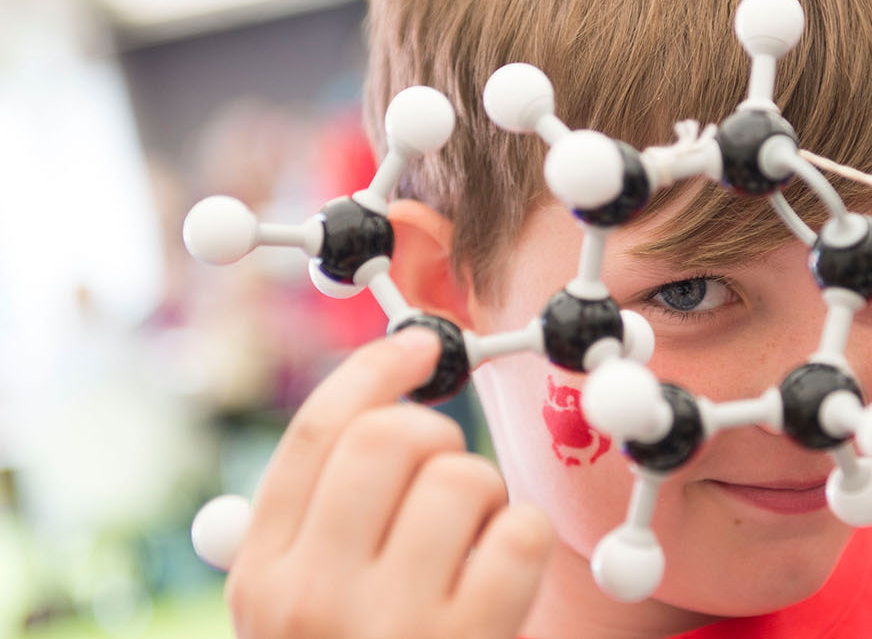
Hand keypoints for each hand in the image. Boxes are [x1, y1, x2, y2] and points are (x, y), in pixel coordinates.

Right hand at [224, 328, 554, 638]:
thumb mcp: (302, 613)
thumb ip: (320, 521)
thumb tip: (386, 396)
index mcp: (261, 576)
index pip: (319, 435)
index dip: (375, 372)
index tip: (418, 346)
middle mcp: (309, 598)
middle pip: (392, 438)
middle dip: (437, 436)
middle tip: (446, 474)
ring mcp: (388, 626)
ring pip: (465, 477)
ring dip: (486, 501)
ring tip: (470, 553)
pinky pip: (518, 532)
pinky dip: (523, 542)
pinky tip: (501, 585)